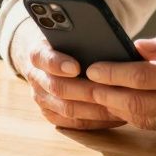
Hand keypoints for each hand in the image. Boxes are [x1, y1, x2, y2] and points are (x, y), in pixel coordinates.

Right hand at [10, 20, 124, 130]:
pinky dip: (95, 121)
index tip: (75, 66)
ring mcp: (41, 98)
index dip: (58, 64)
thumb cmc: (66, 41)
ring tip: (120, 105)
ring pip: (66, 109)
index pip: (43, 58)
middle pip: (58, 87)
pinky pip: (72, 123)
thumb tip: (112, 44)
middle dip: (87, 90)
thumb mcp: (69, 32)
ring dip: (95, 109)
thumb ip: (82, 35)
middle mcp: (35, 77)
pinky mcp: (50, 114)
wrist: (47, 55)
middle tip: (112, 90)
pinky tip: (115, 116)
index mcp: (38, 52)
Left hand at [84, 27, 155, 145]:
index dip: (112, 72)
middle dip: (103, 96)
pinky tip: (125, 105)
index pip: (141, 76)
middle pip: (134, 104)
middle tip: (81, 86)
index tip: (92, 67)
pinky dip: (139, 116)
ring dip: (116, 108)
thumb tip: (137, 47)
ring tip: (94, 96)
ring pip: (142, 119)